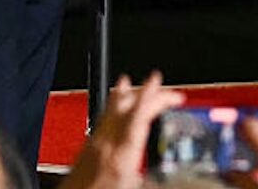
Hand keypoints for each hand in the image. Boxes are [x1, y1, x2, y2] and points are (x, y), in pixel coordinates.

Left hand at [61, 73, 184, 188]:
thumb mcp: (132, 188)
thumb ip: (154, 181)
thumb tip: (174, 180)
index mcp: (121, 156)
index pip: (138, 115)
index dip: (151, 96)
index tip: (158, 80)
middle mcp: (105, 147)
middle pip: (124, 108)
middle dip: (142, 92)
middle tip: (160, 85)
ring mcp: (92, 148)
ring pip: (108, 112)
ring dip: (122, 96)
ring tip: (129, 83)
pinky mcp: (84, 153)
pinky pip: (100, 122)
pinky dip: (110, 110)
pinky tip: (111, 113)